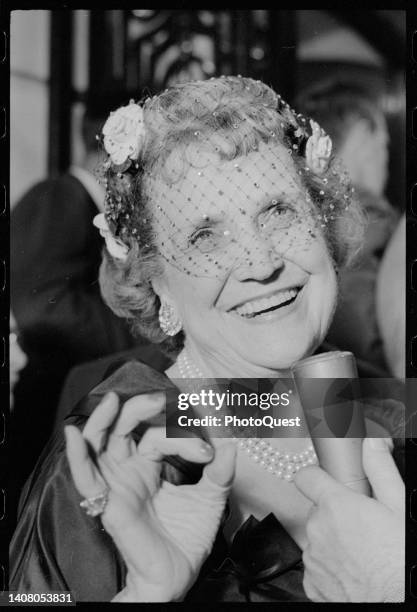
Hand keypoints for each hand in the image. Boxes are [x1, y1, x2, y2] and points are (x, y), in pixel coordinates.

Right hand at [65, 391, 235, 601]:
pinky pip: (85, 476)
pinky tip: (74, 434)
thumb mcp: (210, 497)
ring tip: (114, 400)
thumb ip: (221, 471)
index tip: (209, 453)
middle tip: (161, 399)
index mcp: (150, 463)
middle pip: (125, 426)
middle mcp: (129, 467)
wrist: (177, 575)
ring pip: (100, 441)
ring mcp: (115, 483)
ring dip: (103, 419)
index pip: (159, 433)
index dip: (183, 435)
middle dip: (141, 408)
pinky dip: (76, 455)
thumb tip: (230, 443)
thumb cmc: (188, 536)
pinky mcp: (106, 502)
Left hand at [294, 438, 403, 601]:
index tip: (323, 480)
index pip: (306, 476)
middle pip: (316, 510)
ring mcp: (313, 559)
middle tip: (361, 524)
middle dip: (334, 513)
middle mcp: (318, 530)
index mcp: (336, 506)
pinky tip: (353, 570)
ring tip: (361, 551)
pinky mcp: (312, 584)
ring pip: (316, 538)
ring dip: (332, 540)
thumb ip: (380, 469)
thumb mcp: (399, 507)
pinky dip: (330, 566)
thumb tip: (372, 444)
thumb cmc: (399, 563)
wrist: (396, 605)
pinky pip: (316, 566)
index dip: (316, 476)